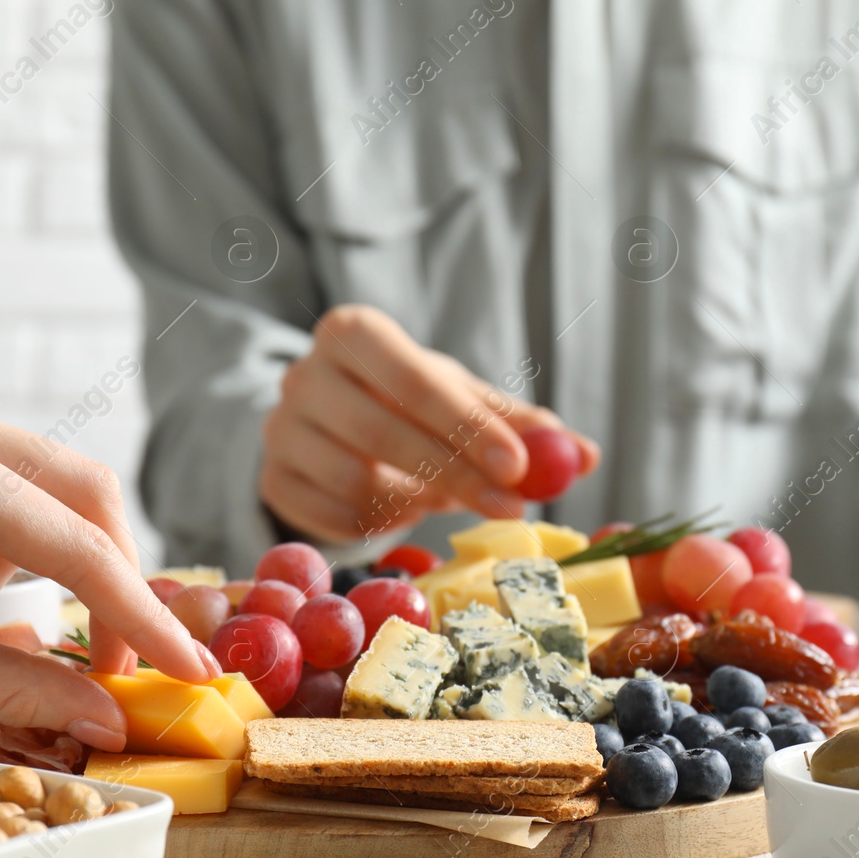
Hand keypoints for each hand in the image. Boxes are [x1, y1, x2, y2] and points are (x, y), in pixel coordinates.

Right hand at [260, 304, 599, 542]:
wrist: (332, 426)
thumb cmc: (409, 405)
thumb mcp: (463, 400)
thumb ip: (520, 425)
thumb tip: (586, 454)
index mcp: (353, 333)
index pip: (413, 378)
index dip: (467, 425)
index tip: (517, 467)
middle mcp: (303, 374)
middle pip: (383, 431)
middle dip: (455, 474)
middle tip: (511, 507)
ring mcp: (279, 430)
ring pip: (356, 481)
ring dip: (416, 501)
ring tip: (444, 499)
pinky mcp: (272, 481)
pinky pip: (334, 519)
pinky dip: (380, 524)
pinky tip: (401, 510)